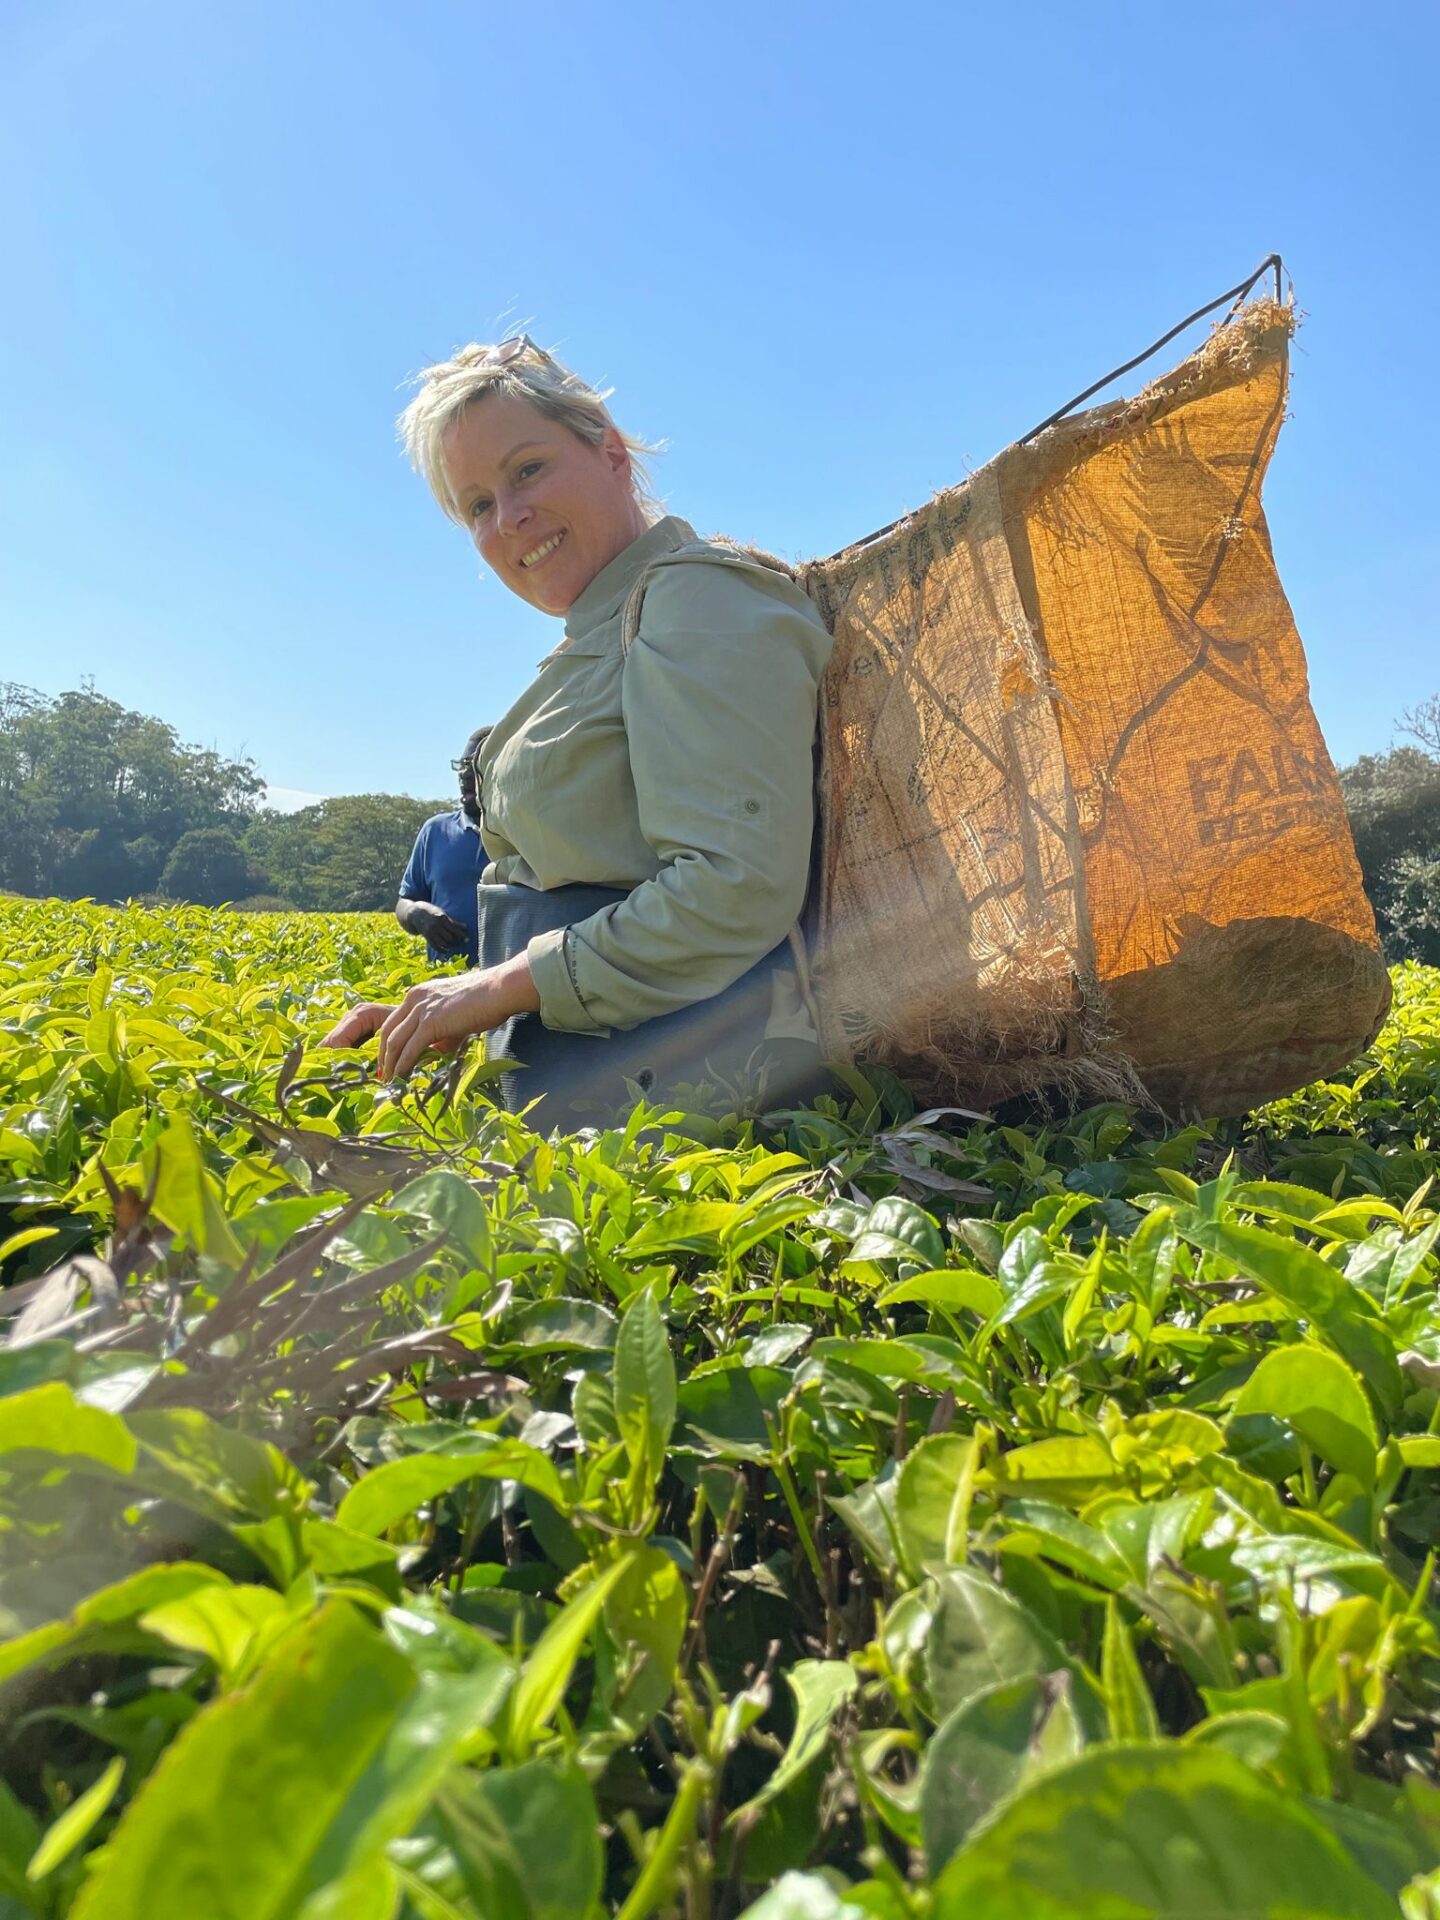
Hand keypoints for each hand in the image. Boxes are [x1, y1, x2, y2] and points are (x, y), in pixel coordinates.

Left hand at [319, 954, 540, 1079]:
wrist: (497, 990)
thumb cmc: (484, 1000)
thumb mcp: (454, 1013)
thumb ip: (441, 1031)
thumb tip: (436, 1052)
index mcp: (418, 994)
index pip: (394, 1020)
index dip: (388, 1042)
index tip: (389, 1059)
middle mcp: (414, 999)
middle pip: (388, 1031)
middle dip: (384, 1055)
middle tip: (385, 1074)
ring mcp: (421, 1010)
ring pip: (395, 1042)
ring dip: (391, 1064)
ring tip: (391, 1081)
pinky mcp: (430, 1023)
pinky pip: (410, 1049)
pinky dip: (404, 1065)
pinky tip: (403, 1077)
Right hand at [406, 901, 469, 954]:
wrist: (416, 913)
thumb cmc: (433, 912)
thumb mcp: (443, 914)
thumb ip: (454, 921)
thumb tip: (465, 927)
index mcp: (441, 918)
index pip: (454, 929)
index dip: (462, 935)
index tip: (467, 940)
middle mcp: (436, 925)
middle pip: (450, 938)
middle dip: (456, 941)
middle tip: (460, 941)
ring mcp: (430, 932)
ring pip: (443, 943)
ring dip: (450, 946)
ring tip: (454, 944)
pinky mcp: (426, 937)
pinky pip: (435, 946)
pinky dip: (442, 950)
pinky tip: (447, 950)